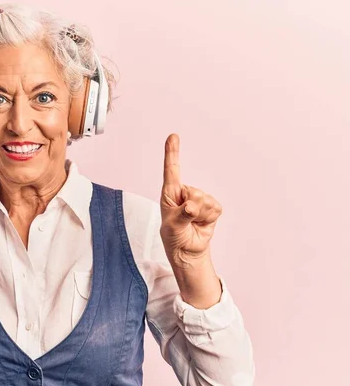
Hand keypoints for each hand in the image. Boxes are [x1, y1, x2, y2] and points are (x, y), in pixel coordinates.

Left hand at [159, 133, 222, 268]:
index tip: (173, 136)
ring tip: (193, 223)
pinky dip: (209, 218)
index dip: (172, 153)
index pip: (171, 170)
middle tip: (185, 219)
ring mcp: (199, 198)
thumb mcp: (172, 228)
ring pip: (205, 200)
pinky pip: (215, 208)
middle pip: (194, 191)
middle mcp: (184, 192)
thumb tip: (191, 206)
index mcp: (169, 194)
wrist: (188, 249)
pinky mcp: (211, 206)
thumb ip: (182, 216)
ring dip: (200, 215)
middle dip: (191, 208)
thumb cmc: (174, 236)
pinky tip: (202, 223)